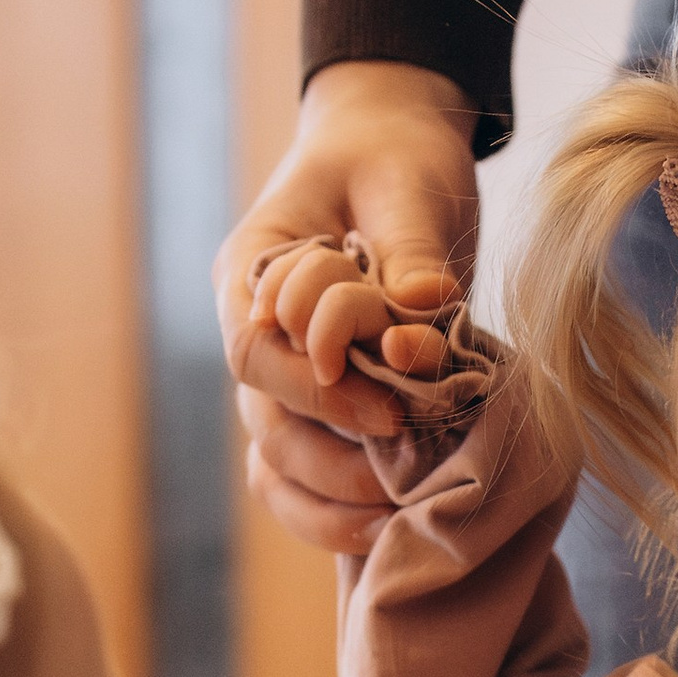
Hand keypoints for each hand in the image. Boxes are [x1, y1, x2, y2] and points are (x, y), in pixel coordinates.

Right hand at [218, 62, 481, 556]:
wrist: (398, 148)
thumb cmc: (394, 156)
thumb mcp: (405, 183)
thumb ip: (408, 253)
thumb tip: (424, 317)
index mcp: (254, 269)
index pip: (252, 351)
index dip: (314, 388)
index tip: (387, 407)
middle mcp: (257, 330)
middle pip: (261, 420)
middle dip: (331, 455)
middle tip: (407, 465)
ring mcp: (283, 374)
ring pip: (275, 462)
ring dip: (332, 497)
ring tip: (401, 513)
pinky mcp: (323, 404)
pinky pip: (300, 478)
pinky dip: (333, 512)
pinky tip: (387, 528)